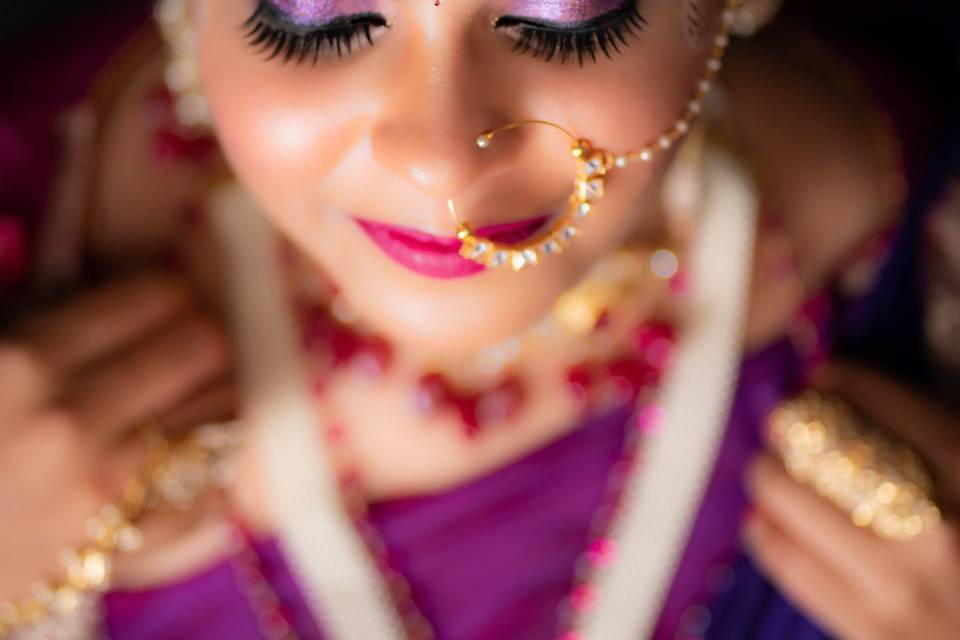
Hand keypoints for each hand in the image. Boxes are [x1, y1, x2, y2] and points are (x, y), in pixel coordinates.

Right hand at [0, 271, 233, 600]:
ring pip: (221, 413)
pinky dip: (211, 475)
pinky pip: (208, 496)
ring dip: (214, 397)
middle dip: (202, 335)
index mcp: (25, 360)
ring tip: (192, 396)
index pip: (158, 295)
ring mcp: (101, 485)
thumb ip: (36, 313)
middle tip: (188, 342)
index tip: (165, 297)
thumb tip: (96, 273)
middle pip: (205, 346)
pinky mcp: (116, 545)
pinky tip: (194, 459)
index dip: (169, 289)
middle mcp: (72, 420)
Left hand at [743, 362, 959, 639]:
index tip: (823, 378)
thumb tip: (851, 398)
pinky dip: (768, 535)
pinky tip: (764, 522)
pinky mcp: (868, 628)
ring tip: (769, 471)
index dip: (846, 382)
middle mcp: (935, 529)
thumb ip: (931, 448)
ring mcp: (898, 584)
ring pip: (794, 504)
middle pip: (832, 450)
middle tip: (782, 423)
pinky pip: (792, 566)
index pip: (891, 406)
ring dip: (771, 478)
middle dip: (795, 428)